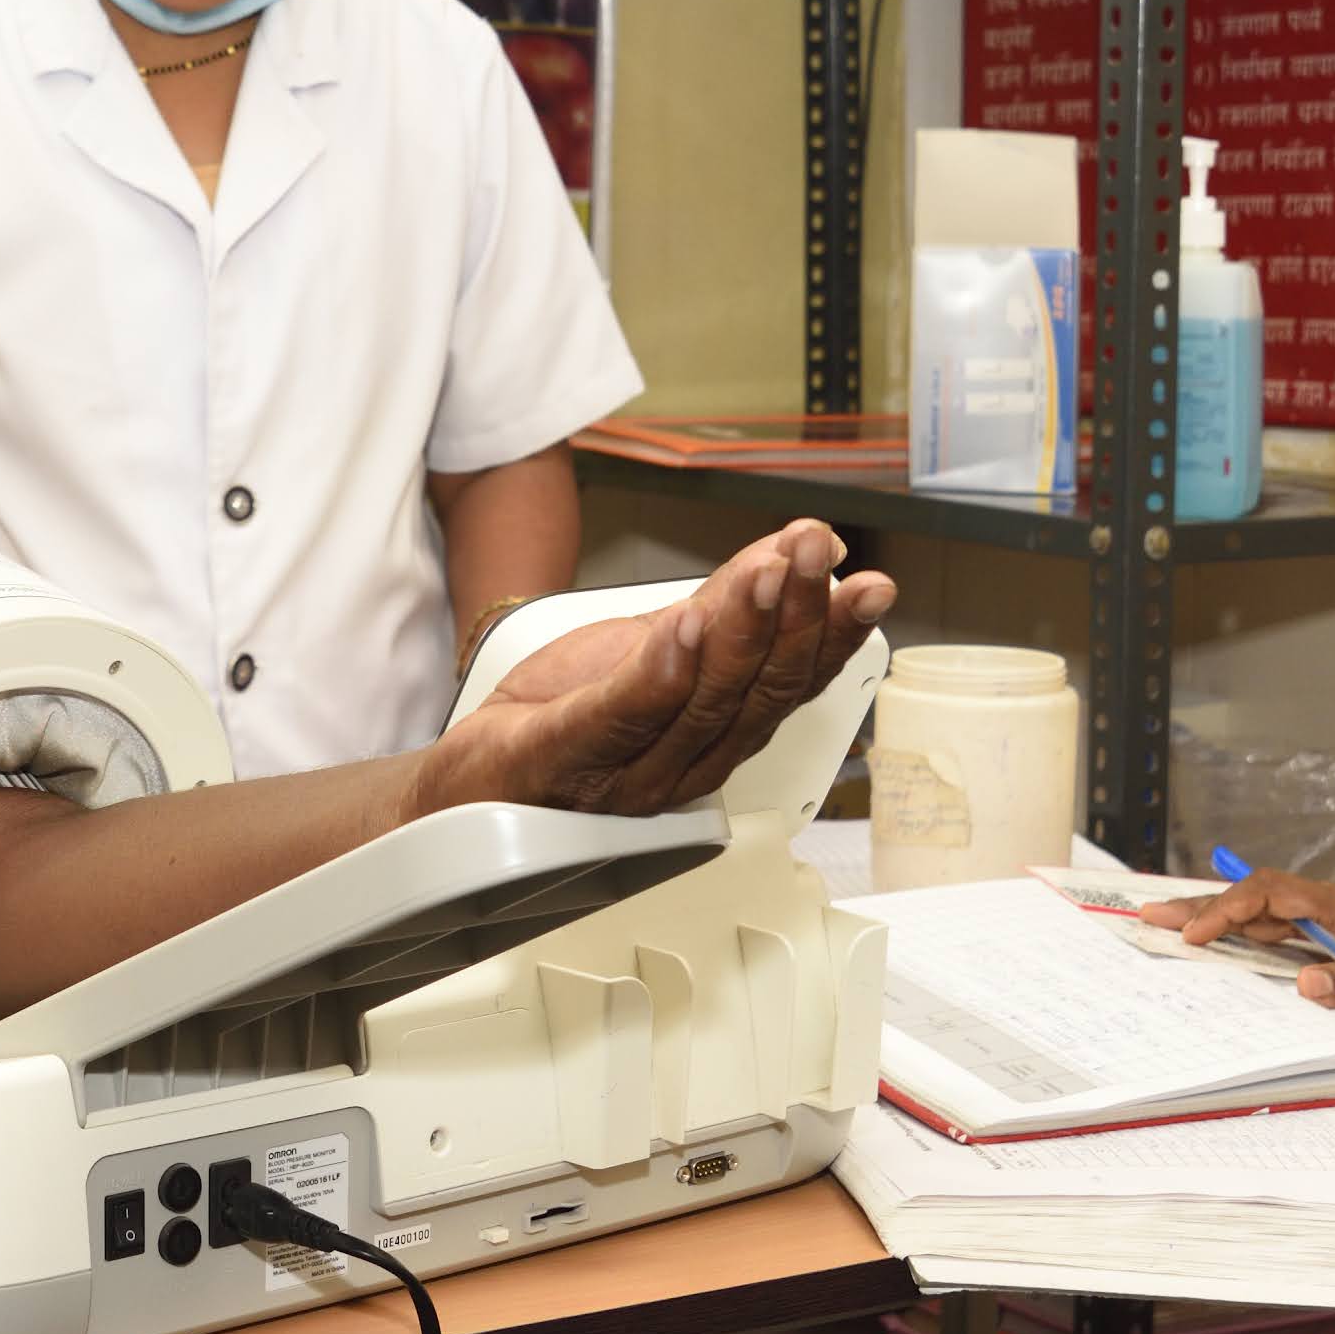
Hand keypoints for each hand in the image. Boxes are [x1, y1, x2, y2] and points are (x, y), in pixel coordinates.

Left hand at [425, 522, 897, 818]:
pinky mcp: (562, 762)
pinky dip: (660, 674)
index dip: (834, 635)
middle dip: (794, 616)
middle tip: (815, 553)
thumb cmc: (561, 720)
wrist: (466, 783)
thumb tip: (802, 551)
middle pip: (756, 693)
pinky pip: (620, 720)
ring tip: (765, 572)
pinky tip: (685, 628)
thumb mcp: (655, 643)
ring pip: (702, 704)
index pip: (790, 685)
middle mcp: (685, 764)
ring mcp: (626, 772)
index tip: (868, 584)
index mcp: (716, 735)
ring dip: (740, 631)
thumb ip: (726, 604)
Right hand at [1134, 868, 1334, 1015]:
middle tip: (1153, 916)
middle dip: (1205, 909)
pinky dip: (1257, 933)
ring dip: (1224, 920)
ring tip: (1177, 927)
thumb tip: (1303, 986)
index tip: (1197, 935)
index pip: (1277, 899)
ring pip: (1273, 914)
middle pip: (1261, 901)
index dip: (1231, 912)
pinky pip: (1295, 931)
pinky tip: (1238, 942)